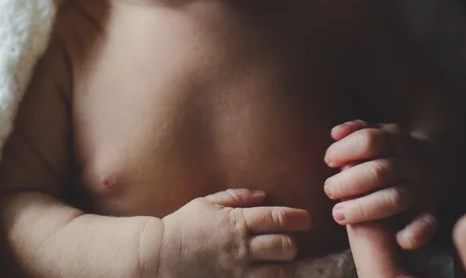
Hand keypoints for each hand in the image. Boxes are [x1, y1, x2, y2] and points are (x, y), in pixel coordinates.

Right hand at [158, 188, 311, 277]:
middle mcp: (241, 248)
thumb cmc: (182, 226)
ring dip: (286, 267)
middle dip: (293, 244)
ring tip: (283, 264)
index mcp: (236, 222)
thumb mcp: (206, 203)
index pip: (277, 218)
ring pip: (279, 273)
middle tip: (290, 242)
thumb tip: (262, 195)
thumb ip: (236, 197)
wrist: (159, 255)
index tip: (307, 219)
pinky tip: (269, 276)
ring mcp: (237, 271)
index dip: (298, 218)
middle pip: (285, 246)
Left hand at [324, 120, 439, 248]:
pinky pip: (426, 224)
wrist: (433, 160)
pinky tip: (398, 241)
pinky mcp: (428, 210)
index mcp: (394, 140)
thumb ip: (355, 130)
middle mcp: (408, 164)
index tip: (329, 161)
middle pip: (377, 173)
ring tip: (338, 215)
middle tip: (329, 190)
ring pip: (394, 200)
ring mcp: (419, 188)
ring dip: (364, 209)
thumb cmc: (389, 148)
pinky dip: (415, 235)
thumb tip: (335, 134)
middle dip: (347, 183)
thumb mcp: (376, 130)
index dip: (345, 150)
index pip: (369, 141)